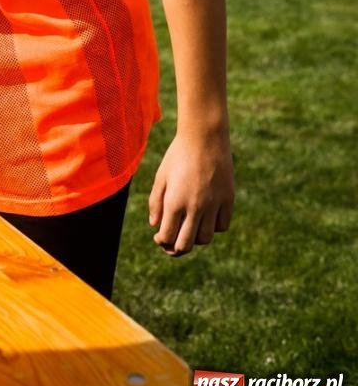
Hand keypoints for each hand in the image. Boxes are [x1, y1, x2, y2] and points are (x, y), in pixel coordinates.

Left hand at [148, 130, 233, 255]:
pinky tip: (205, 218)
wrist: (204, 136)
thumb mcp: (162, 176)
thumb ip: (156, 202)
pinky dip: (213, 227)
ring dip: (195, 238)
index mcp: (175, 201)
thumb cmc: (178, 155)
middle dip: (176, 249)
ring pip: (206, 238)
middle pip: (186, 245)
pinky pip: (222, 226)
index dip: (161, 242)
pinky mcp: (228, 199)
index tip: (160, 237)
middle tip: (173, 242)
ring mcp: (214, 204)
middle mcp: (195, 206)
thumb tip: (156, 226)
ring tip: (189, 228)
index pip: (167, 237)